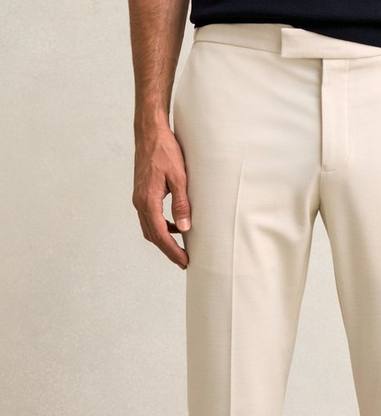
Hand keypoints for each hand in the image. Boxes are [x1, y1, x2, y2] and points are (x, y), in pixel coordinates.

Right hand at [132, 121, 190, 268]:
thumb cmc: (165, 151)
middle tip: (183, 261)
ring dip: (163, 240)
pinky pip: (149, 217)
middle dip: (168, 250)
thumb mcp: (179, 178)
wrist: (150, 132)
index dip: (173, 251)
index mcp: (148, 201)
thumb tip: (184, 228)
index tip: (184, 261)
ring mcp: (139, 198)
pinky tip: (174, 226)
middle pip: (153, 236)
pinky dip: (161, 227)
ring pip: (149, 228)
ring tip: (180, 248)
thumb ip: (181, 204)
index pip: (160, 235)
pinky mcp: (141, 193)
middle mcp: (140, 202)